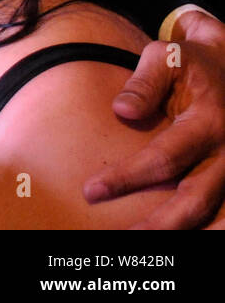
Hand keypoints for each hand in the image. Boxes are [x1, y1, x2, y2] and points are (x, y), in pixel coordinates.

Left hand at [83, 11, 224, 227]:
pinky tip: (181, 237)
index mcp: (209, 121)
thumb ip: (144, 82)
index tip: (91, 190)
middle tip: (123, 236)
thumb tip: (122, 110)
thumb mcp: (166, 58)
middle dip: (159, 223)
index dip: (126, 177)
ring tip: (148, 245)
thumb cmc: (191, 62)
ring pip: (216, 214)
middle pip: (195, 199)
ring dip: (184, 232)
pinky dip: (208, 229)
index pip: (164, 158)